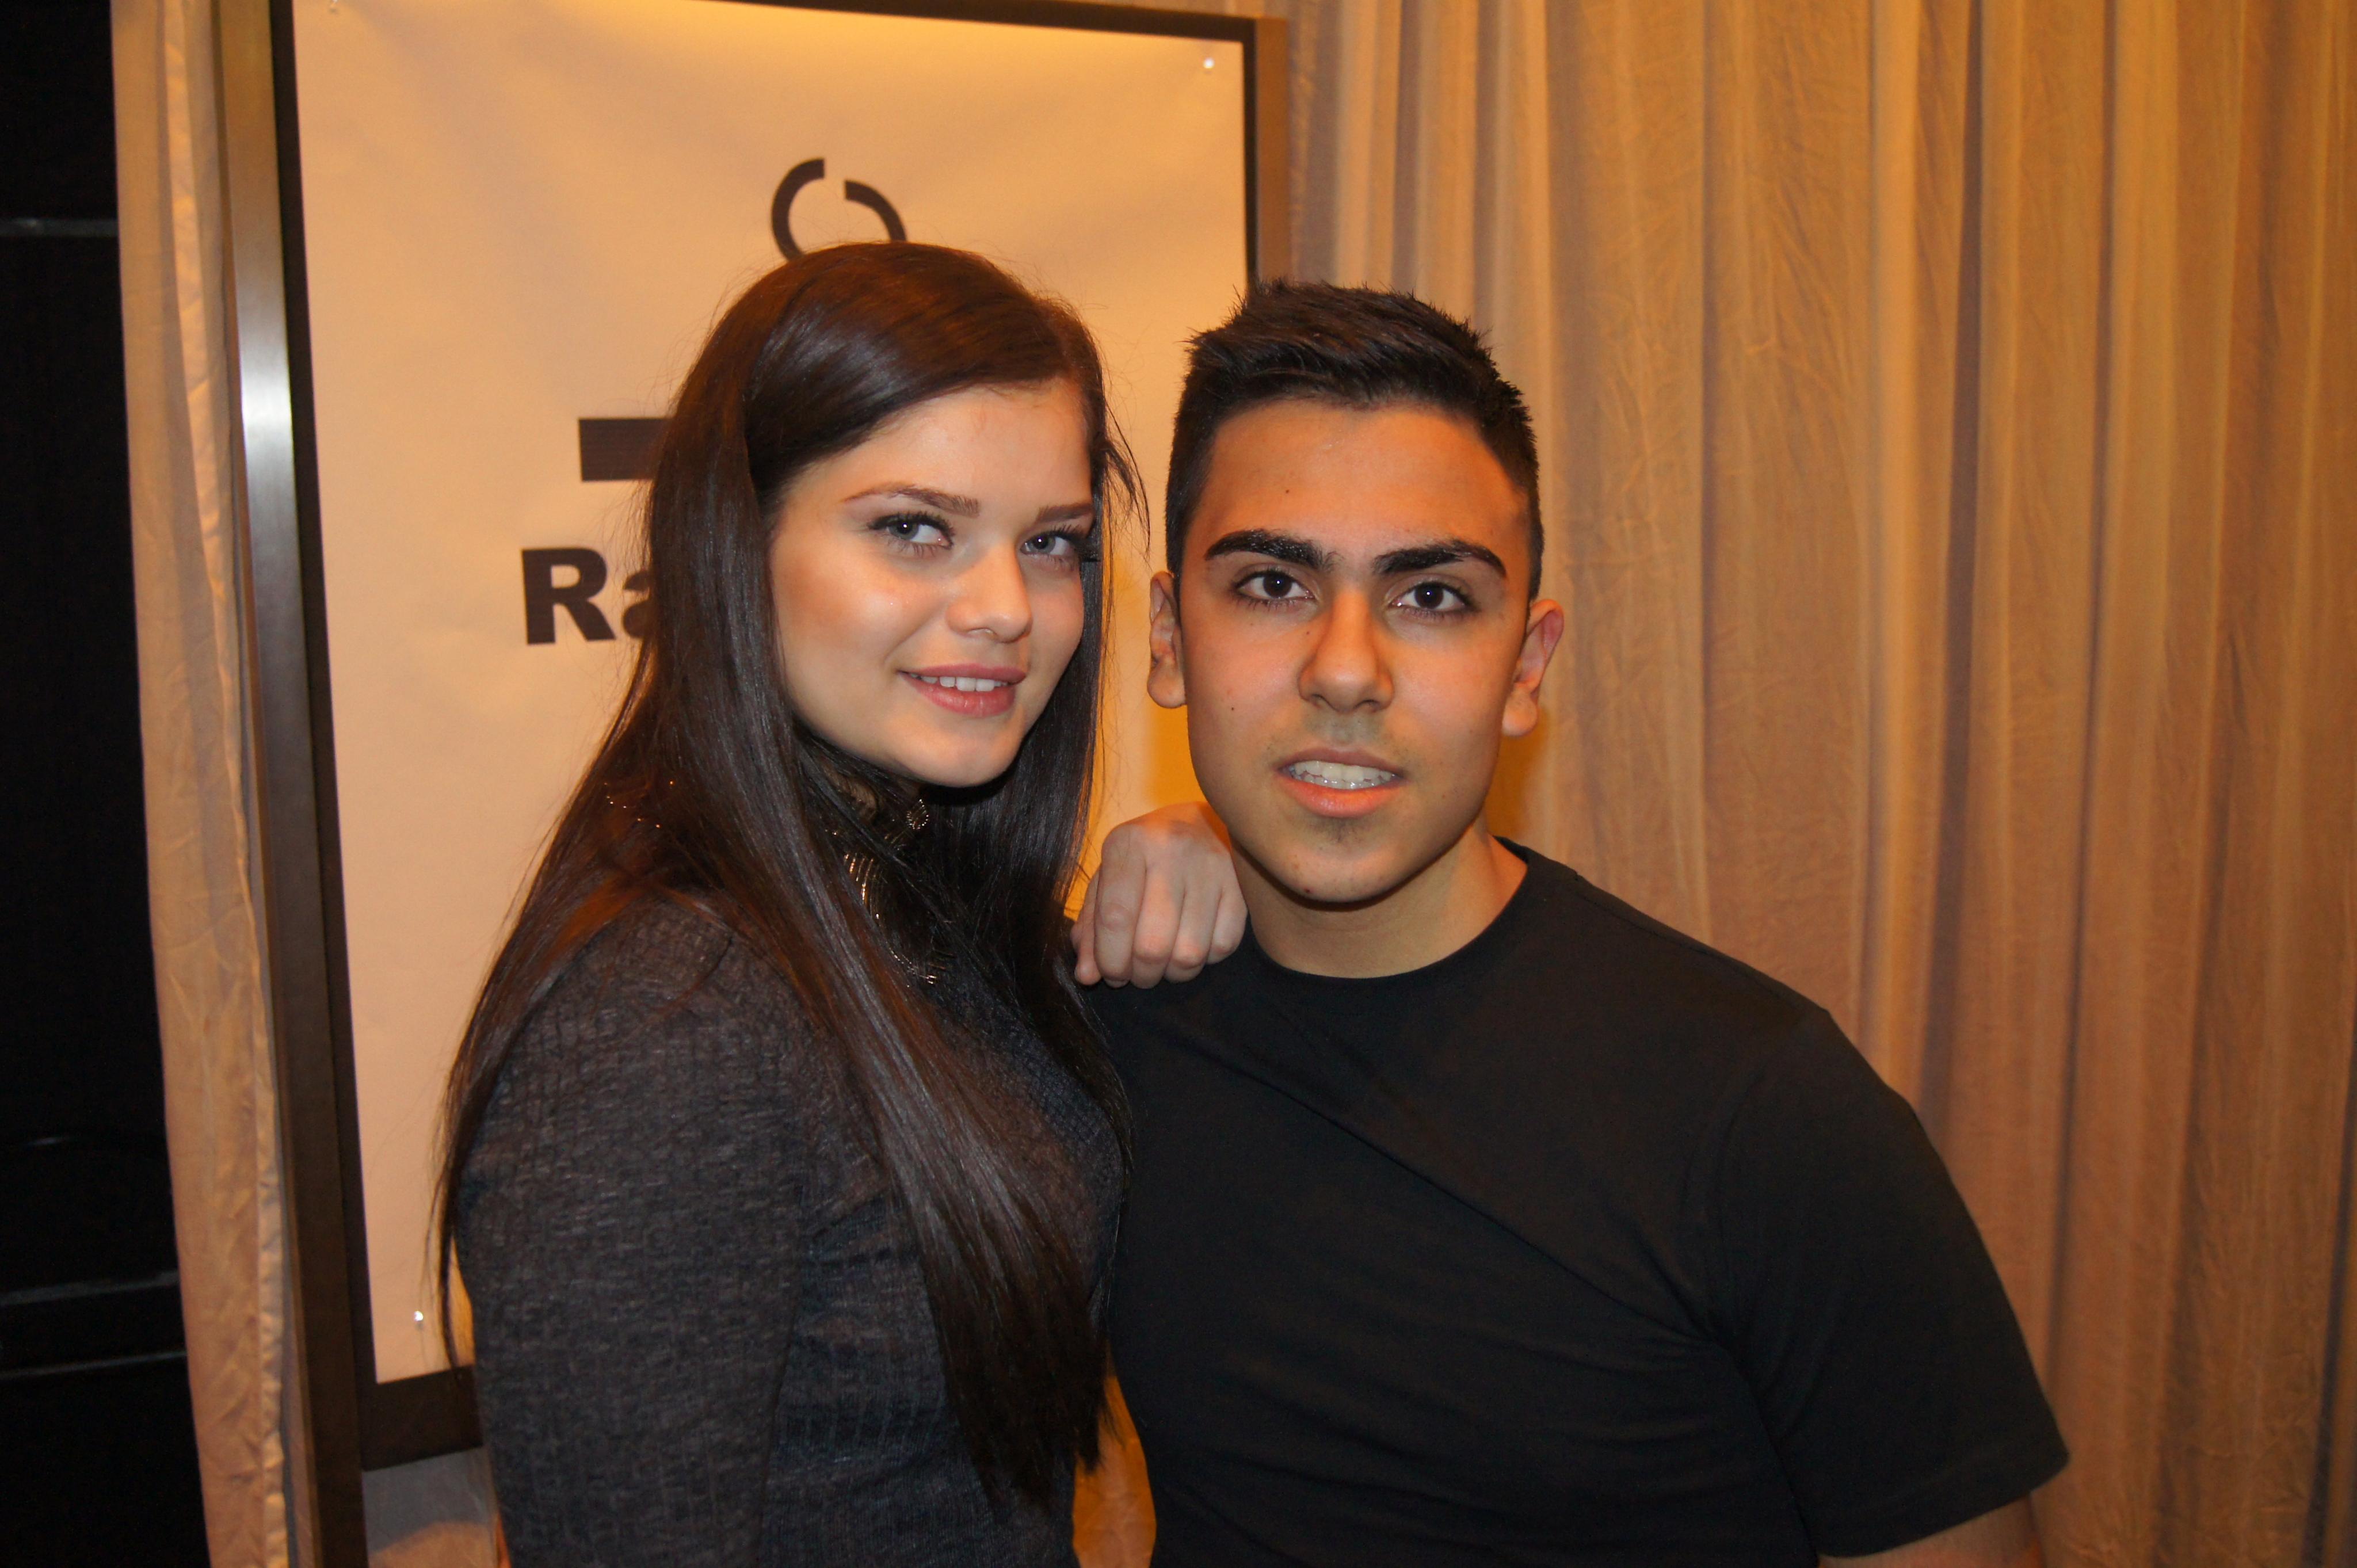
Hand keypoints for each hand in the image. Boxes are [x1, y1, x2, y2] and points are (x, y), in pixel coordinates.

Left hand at [1072, 802, 1246, 987]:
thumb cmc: (1143, 858)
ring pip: (1190, 953)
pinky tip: (1192, 946)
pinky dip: (1205, 960)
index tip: (1110, 974)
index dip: (1109, 959)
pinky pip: (1223, 946)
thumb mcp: (1107, 880)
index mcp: (1129, 844)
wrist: (1198, 822)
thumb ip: (1092, 927)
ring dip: (1173, 973)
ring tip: (1164, 965)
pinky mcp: (1241, 885)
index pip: (1115, 917)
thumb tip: (1087, 976)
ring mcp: (1211, 867)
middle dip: (1141, 974)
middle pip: (1152, 944)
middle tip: (1138, 975)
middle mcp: (1171, 850)